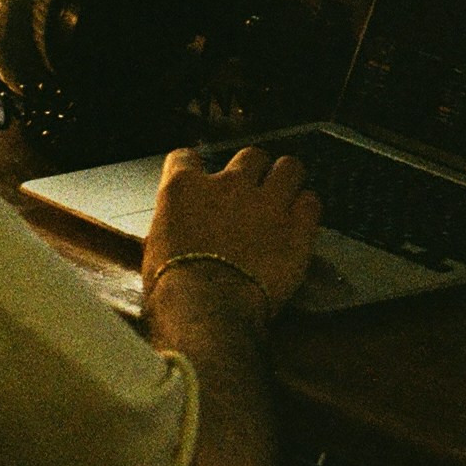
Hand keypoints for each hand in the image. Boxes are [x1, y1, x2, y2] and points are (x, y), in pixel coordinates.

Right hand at [143, 145, 321, 316]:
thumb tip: (155, 238)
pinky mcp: (297, 227)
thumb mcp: (154, 252)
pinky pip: (311, 202)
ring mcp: (267, 202)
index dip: (193, 168)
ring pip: (289, 168)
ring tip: (285, 196)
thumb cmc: (174, 288)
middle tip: (252, 191)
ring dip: (287, 180)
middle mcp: (228, 185)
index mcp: (185, 188)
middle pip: (250, 156)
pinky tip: (301, 222)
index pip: (185, 158)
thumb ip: (163, 232)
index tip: (197, 178)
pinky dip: (306, 209)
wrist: (207, 309)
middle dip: (253, 170)